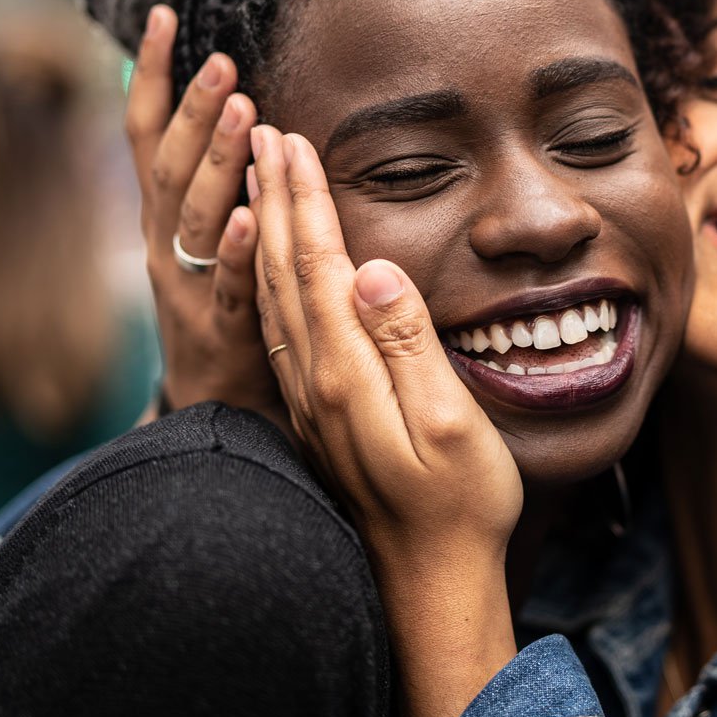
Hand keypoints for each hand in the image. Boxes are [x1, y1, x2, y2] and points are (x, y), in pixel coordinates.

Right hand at [126, 6, 277, 420]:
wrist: (213, 411)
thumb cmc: (218, 307)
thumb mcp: (200, 238)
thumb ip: (203, 177)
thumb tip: (211, 101)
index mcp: (161, 218)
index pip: (146, 135)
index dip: (150, 76)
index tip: (163, 15)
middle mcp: (164, 245)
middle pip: (171, 168)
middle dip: (193, 110)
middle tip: (223, 60)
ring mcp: (187, 288)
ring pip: (198, 217)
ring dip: (218, 161)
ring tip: (242, 110)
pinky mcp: (222, 330)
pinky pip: (230, 284)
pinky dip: (239, 248)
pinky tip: (256, 215)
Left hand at [250, 125, 521, 716]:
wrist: (428, 585)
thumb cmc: (459, 506)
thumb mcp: (451, 423)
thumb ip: (409, 343)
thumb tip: (372, 268)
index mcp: (347, 372)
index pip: (318, 263)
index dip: (305, 198)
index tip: (292, 137)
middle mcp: (314, 381)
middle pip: (284, 270)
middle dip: (274, 195)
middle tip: (262, 130)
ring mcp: (310, 401)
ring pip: (274, 297)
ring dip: (265, 230)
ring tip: (257, 178)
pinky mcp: (317, 416)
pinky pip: (280, 329)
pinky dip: (270, 279)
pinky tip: (272, 265)